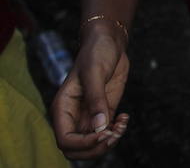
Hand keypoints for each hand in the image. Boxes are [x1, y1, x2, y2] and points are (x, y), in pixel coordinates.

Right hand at [51, 25, 130, 159]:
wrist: (108, 42)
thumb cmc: (96, 53)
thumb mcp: (95, 73)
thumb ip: (96, 100)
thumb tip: (100, 128)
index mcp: (63, 108)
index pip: (65, 140)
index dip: (83, 144)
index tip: (103, 135)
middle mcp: (73, 116)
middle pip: (76, 149)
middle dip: (96, 149)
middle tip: (115, 134)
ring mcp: (89, 115)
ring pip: (93, 143)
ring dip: (109, 141)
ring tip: (122, 125)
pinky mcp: (104, 111)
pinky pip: (107, 132)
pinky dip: (116, 131)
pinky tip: (125, 118)